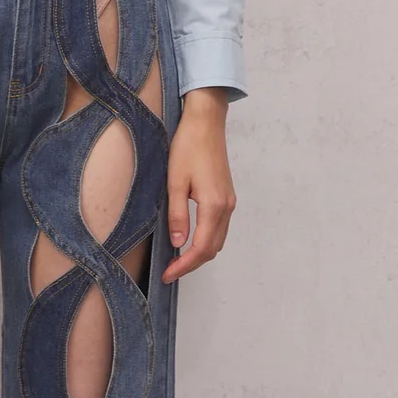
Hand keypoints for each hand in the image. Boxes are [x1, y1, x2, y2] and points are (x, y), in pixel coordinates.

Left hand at [161, 89, 236, 281]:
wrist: (205, 122)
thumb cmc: (187, 147)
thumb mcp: (175, 181)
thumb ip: (177, 214)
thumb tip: (178, 243)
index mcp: (214, 206)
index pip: (201, 248)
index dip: (185, 266)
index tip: (167, 275)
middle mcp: (227, 207)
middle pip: (213, 249)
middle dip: (192, 264)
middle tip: (169, 271)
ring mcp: (230, 202)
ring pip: (218, 240)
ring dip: (200, 253)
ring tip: (177, 260)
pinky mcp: (227, 196)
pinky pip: (219, 228)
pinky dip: (206, 240)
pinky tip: (190, 240)